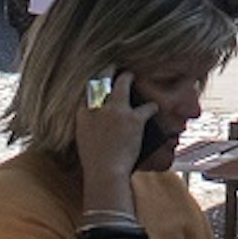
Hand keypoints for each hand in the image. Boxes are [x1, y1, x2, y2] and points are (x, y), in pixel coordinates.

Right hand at [75, 70, 152, 198]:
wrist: (105, 172)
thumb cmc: (95, 161)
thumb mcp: (84, 138)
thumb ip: (89, 122)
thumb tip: (100, 113)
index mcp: (83, 113)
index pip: (88, 89)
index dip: (95, 80)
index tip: (100, 76)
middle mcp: (98, 107)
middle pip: (103, 78)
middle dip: (110, 69)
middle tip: (116, 66)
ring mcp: (116, 110)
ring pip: (124, 82)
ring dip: (129, 78)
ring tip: (132, 76)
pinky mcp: (133, 118)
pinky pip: (146, 106)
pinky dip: (151, 107)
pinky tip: (155, 107)